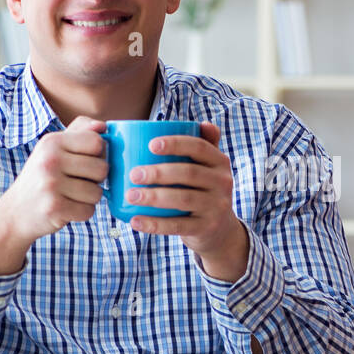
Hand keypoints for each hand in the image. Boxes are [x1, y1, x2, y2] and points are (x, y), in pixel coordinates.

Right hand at [0, 115, 107, 273]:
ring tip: (69, 195)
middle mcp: (50, 160)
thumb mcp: (53, 149)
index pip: (97, 142)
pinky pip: (88, 211)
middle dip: (95, 179)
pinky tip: (66, 208)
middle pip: (102, 169)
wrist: (14, 212)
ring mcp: (51, 184)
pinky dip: (81, 213)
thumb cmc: (41, 178)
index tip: (84, 162)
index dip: (97, 155)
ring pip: (97, 193)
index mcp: (52, 142)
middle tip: (76, 181)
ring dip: (88, 198)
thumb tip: (102, 125)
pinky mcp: (54, 208)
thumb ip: (79, 132)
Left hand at [125, 121, 248, 280]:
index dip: (175, 144)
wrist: (219, 230)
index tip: (150, 145)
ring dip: (154, 197)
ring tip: (130, 195)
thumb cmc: (203, 190)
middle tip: (133, 174)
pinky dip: (155, 224)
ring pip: (182, 199)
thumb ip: (204, 145)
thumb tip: (201, 123)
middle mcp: (223, 182)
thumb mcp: (209, 168)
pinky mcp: (206, 228)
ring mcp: (216, 207)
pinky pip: (178, 226)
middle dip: (159, 172)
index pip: (199, 147)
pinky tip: (135, 221)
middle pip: (189, 173)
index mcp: (220, 162)